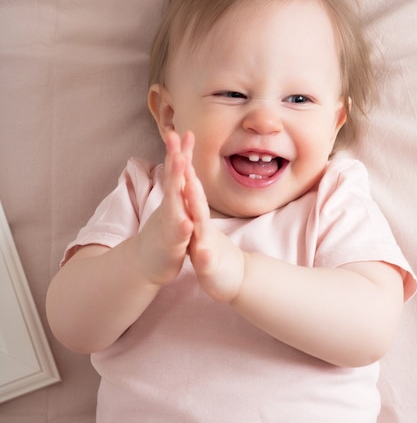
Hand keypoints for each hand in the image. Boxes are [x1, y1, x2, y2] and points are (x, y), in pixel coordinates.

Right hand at [136, 130, 194, 285]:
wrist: (143, 264)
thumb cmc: (162, 234)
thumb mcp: (171, 208)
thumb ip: (175, 187)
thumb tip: (176, 163)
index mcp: (173, 201)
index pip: (177, 173)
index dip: (180, 152)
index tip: (184, 132)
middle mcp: (170, 210)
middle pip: (173, 183)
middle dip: (175, 163)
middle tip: (175, 140)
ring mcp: (169, 227)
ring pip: (174, 206)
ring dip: (176, 189)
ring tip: (180, 170)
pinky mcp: (172, 247)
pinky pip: (178, 237)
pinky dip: (182, 229)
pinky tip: (187, 222)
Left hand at [184, 161, 244, 302]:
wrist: (234, 276)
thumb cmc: (212, 249)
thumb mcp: (199, 224)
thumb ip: (195, 204)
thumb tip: (190, 182)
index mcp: (198, 216)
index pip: (190, 189)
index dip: (184, 167)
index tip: (176, 146)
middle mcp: (205, 227)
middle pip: (196, 201)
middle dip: (190, 181)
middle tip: (182, 159)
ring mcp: (209, 245)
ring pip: (202, 226)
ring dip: (198, 209)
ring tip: (192, 191)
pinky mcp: (210, 266)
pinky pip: (207, 260)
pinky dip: (205, 255)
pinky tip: (203, 252)